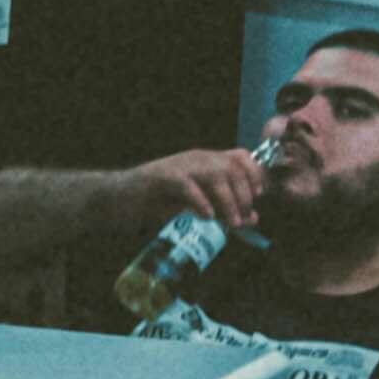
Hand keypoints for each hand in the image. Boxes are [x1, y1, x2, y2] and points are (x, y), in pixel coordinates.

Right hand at [136, 145, 270, 233]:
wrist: (120, 197)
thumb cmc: (159, 201)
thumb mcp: (196, 205)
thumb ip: (223, 209)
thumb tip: (252, 220)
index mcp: (207, 160)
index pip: (240, 156)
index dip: (254, 173)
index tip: (259, 195)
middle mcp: (197, 158)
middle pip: (232, 167)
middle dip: (243, 194)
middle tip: (244, 218)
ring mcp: (180, 164)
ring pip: (215, 174)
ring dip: (228, 200)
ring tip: (231, 222)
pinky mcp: (163, 176)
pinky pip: (188, 186)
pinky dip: (201, 201)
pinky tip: (206, 216)